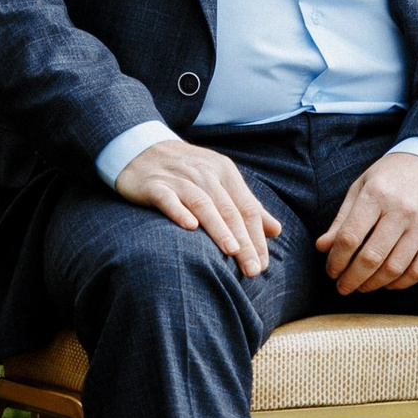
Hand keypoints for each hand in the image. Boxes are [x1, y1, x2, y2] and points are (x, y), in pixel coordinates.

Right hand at [114, 136, 281, 280]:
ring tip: (232, 251)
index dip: (257, 237)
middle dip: (243, 241)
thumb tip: (276, 230)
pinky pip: (168, 199)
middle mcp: (205, 173)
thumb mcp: (220, 181)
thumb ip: (246, 205)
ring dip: (219, 228)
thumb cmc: (187, 171)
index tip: (263, 265)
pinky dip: (179, 211)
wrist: (141, 148)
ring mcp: (179, 178)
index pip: (247, 207)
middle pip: (229, 210)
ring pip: (203, 204)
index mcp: (224, 172)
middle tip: (253, 269)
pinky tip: (189, 227)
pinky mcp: (154, 185)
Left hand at [317, 150, 417, 297]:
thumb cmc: (392, 175)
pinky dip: (400, 284)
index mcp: (376, 194)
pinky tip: (387, 283)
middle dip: (351, 279)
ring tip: (362, 287)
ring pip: (394, 269)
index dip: (336, 260)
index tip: (331, 271)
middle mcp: (400, 211)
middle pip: (371, 258)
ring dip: (373, 285)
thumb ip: (343, 218)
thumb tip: (322, 247)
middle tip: (342, 287)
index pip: (350, 237)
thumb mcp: (363, 186)